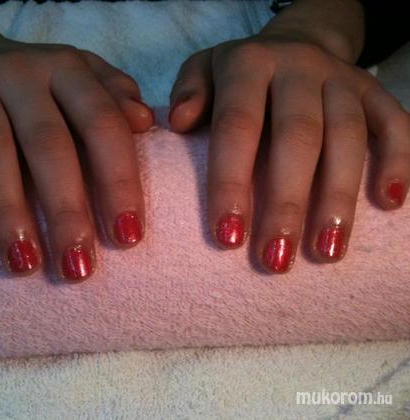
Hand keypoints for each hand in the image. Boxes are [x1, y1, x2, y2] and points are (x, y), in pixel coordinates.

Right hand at [0, 38, 152, 279]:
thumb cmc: (39, 84)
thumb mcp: (83, 78)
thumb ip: (115, 98)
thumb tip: (145, 123)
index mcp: (68, 69)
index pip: (101, 125)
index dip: (118, 181)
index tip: (127, 238)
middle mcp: (21, 71)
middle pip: (47, 144)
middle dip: (65, 210)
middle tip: (77, 267)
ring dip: (7, 210)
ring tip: (24, 263)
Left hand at [169, 34, 409, 272]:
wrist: (294, 43)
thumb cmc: (239, 76)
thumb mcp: (204, 70)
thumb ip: (189, 92)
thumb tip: (179, 122)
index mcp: (249, 64)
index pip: (237, 127)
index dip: (231, 182)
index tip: (227, 237)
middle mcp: (298, 67)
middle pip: (296, 137)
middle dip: (286, 203)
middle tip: (276, 258)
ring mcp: (341, 78)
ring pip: (346, 137)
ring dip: (338, 198)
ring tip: (326, 252)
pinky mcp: (374, 90)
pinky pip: (394, 123)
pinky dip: (398, 161)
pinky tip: (390, 203)